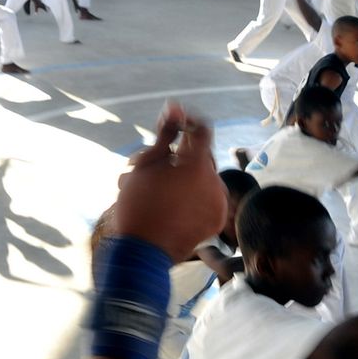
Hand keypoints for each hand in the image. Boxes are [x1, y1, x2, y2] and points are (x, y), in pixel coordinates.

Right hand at [112, 102, 224, 261]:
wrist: (141, 252)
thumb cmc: (138, 204)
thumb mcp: (146, 164)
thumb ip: (166, 134)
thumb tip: (175, 106)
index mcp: (198, 165)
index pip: (201, 129)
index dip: (185, 121)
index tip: (170, 122)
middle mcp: (215, 182)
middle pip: (199, 155)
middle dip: (176, 155)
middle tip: (146, 164)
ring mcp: (219, 203)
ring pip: (201, 177)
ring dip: (181, 176)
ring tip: (153, 188)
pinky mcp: (217, 219)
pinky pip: (206, 197)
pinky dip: (190, 195)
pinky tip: (167, 203)